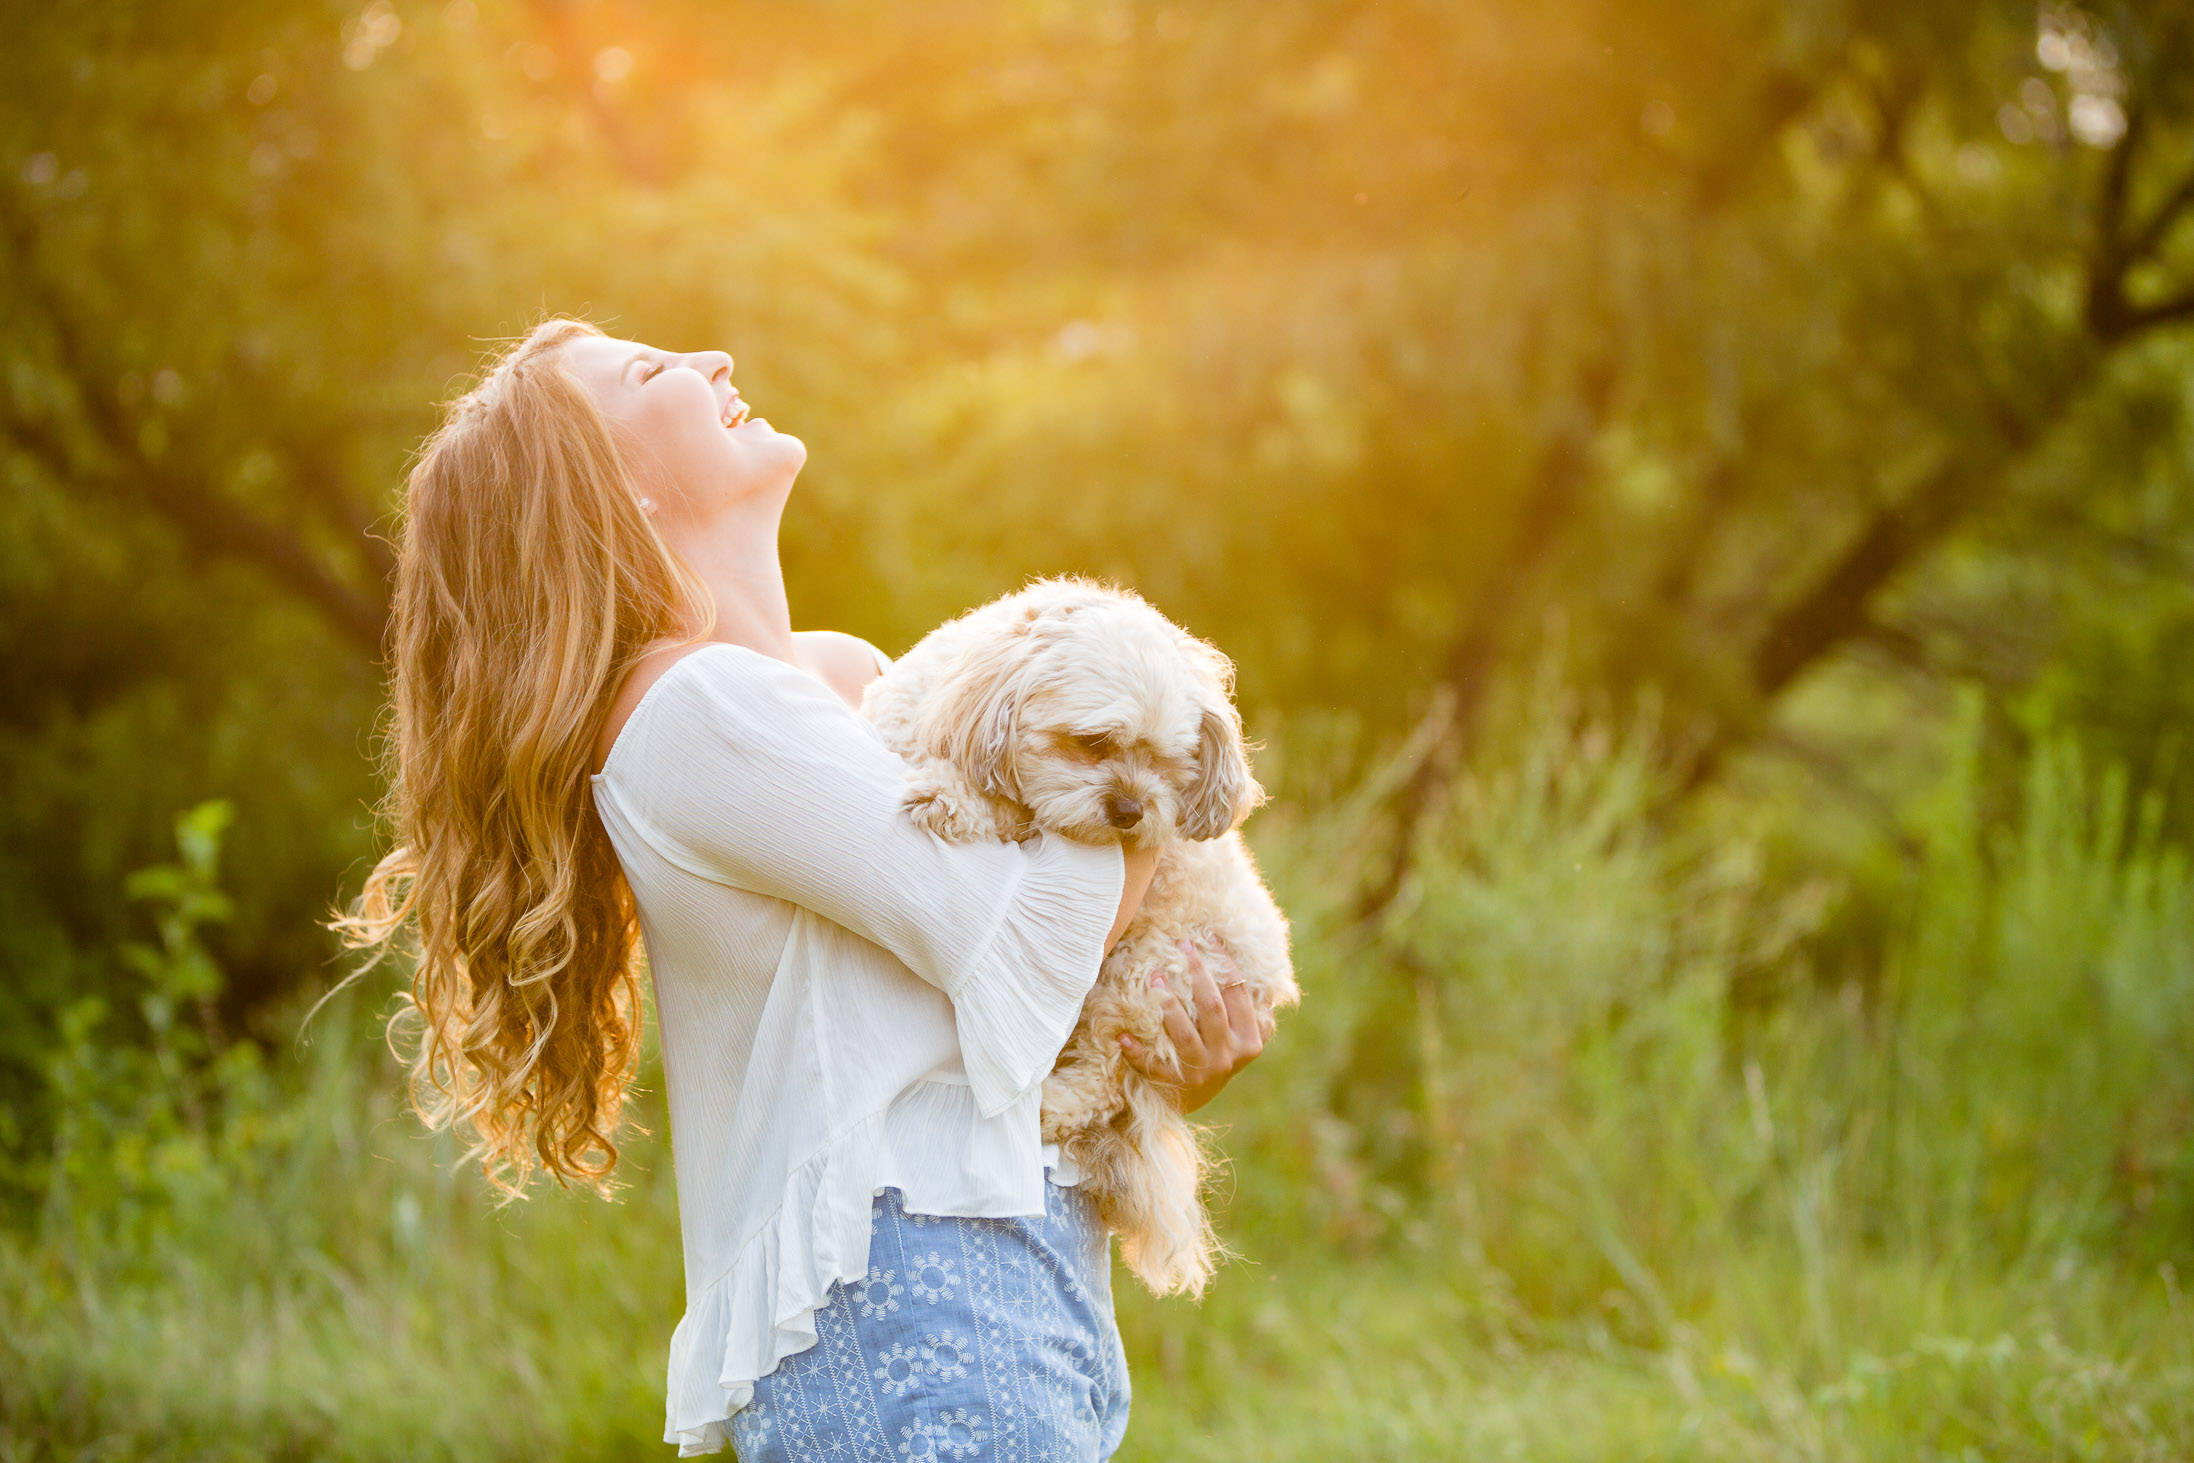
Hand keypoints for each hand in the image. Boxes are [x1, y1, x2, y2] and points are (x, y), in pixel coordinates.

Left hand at [1118, 937, 1268, 1113]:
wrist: (1195, 1101)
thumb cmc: (1219, 1057)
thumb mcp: (1243, 1039)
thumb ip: (1252, 1012)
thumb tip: (1266, 978)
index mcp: (1249, 1041)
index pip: (1239, 993)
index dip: (1226, 963)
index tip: (1209, 937)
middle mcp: (1228, 1056)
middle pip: (1213, 1008)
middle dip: (1198, 974)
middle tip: (1181, 945)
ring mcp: (1202, 1071)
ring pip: (1184, 1034)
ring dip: (1168, 1005)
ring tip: (1154, 978)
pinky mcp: (1176, 1085)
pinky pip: (1154, 1066)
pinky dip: (1138, 1052)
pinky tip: (1123, 1035)